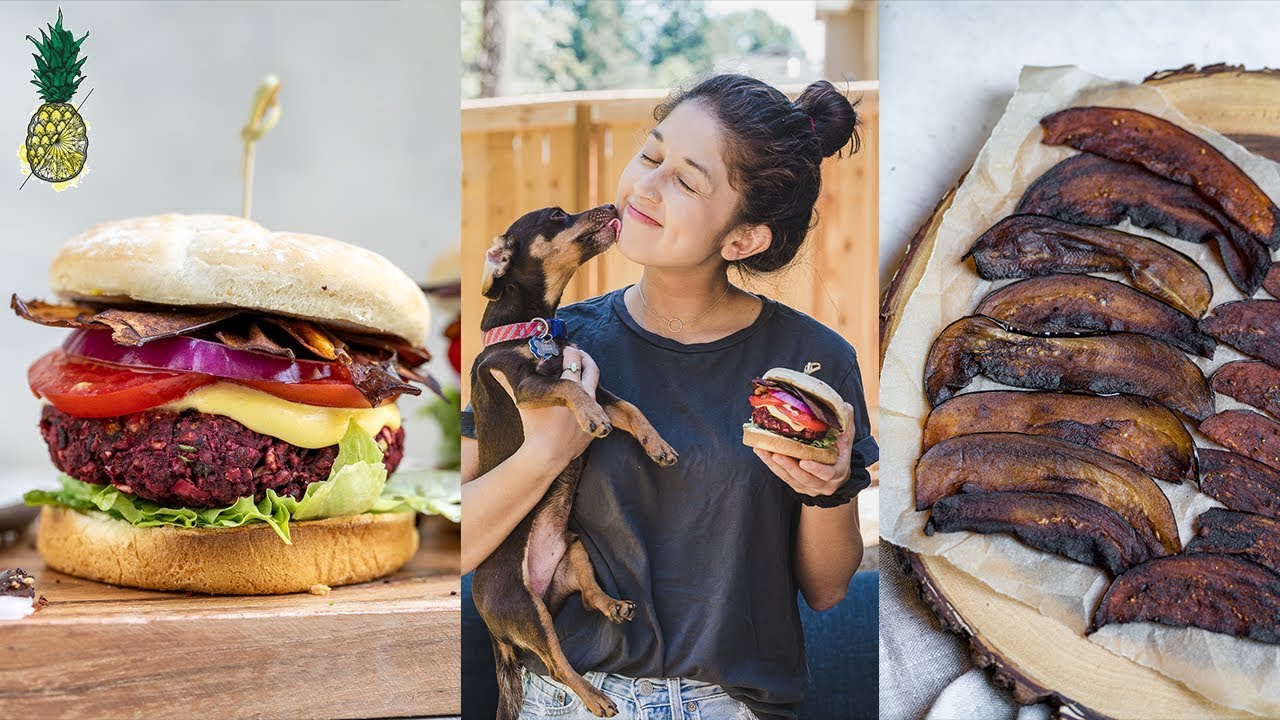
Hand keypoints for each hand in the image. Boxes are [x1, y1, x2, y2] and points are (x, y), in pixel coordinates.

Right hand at [514, 346, 601, 470]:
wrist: (547, 455)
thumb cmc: (534, 428)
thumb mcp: (523, 402)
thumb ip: (510, 383)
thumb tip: (494, 368)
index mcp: (569, 388)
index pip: (574, 359)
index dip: (570, 351)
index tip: (565, 349)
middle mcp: (585, 397)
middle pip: (592, 369)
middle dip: (585, 358)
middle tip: (577, 355)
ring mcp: (593, 411)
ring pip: (595, 387)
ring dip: (587, 378)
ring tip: (578, 374)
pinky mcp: (594, 425)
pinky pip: (595, 406)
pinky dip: (588, 399)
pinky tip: (579, 398)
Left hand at [754, 401, 854, 497]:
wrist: (835, 470)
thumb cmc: (840, 450)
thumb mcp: (846, 438)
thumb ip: (846, 423)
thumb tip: (844, 406)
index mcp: (837, 472)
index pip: (827, 474)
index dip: (816, 469)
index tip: (804, 461)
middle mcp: (823, 483)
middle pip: (804, 478)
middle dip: (789, 467)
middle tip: (776, 454)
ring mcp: (808, 486)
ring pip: (789, 478)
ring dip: (775, 465)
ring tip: (763, 450)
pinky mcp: (795, 484)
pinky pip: (781, 475)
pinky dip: (770, 464)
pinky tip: (760, 451)